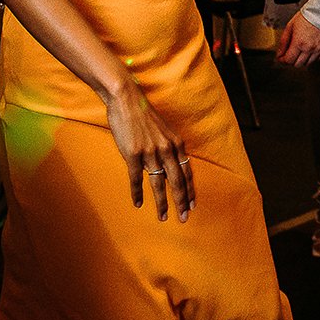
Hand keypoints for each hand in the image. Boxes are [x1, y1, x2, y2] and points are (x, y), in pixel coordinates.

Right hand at [104, 82, 193, 221]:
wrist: (127, 100)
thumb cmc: (144, 116)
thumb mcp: (164, 131)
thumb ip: (168, 148)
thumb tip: (170, 166)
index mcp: (176, 144)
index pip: (187, 173)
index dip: (190, 190)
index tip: (192, 205)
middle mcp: (167, 149)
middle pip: (177, 182)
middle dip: (182, 202)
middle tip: (184, 218)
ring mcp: (150, 152)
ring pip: (159, 184)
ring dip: (162, 203)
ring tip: (163, 217)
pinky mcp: (133, 154)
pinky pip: (136, 179)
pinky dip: (137, 193)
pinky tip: (138, 204)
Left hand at [273, 10, 319, 66]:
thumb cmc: (308, 16)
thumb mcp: (290, 26)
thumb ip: (284, 42)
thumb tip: (280, 52)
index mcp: (299, 43)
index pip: (289, 60)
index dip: (283, 60)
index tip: (281, 58)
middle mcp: (309, 48)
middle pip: (297, 64)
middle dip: (291, 61)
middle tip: (290, 55)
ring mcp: (318, 49)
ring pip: (307, 64)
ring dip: (302, 60)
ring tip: (300, 52)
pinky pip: (317, 59)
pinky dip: (312, 58)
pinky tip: (309, 51)